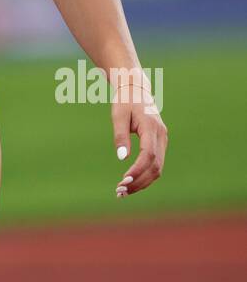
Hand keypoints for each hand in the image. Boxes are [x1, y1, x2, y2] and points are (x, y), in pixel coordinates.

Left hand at [111, 78, 167, 197]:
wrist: (136, 89)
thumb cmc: (125, 101)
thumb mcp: (118, 115)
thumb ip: (120, 135)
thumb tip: (121, 158)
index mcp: (151, 126)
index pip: (148, 155)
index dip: (138, 170)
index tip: (123, 181)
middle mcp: (161, 135)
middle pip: (156, 166)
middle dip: (139, 181)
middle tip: (120, 192)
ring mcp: (163, 140)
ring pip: (158, 168)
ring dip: (142, 182)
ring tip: (123, 191)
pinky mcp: (160, 143)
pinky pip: (156, 164)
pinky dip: (145, 175)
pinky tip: (131, 183)